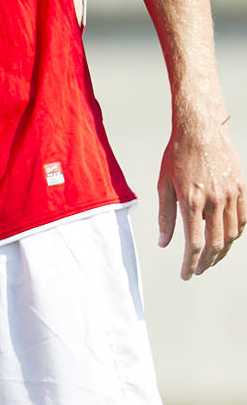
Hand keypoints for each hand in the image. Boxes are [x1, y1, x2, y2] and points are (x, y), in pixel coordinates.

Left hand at [157, 109, 244, 278]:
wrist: (201, 130)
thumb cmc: (177, 155)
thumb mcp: (164, 184)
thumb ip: (165, 216)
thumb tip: (164, 243)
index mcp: (191, 200)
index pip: (194, 243)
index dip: (190, 263)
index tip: (186, 274)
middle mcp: (214, 200)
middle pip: (215, 243)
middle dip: (206, 262)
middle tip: (197, 271)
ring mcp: (231, 195)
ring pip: (231, 234)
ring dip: (221, 251)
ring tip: (210, 260)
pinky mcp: (242, 189)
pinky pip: (243, 219)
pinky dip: (235, 234)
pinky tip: (226, 240)